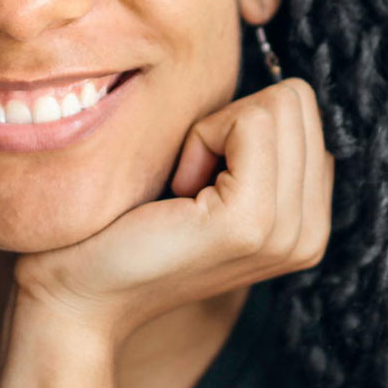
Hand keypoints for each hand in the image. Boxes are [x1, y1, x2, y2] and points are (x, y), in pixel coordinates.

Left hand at [11, 77, 333, 346]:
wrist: (77, 296)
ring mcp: (286, 232)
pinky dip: (203, 138)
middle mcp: (310, 233)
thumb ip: (256, 149)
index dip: (239, 125)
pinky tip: (176, 190)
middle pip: (298, 102)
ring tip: (182, 190)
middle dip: (231, 123)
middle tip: (186, 182)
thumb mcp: (208, 183)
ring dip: (215, 131)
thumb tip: (275, 91)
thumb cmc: (124, 230)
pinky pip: (250, 121)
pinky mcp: (250, 222)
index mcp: (307, 223)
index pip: (305, 113)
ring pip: (279, 105)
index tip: (196, 177)